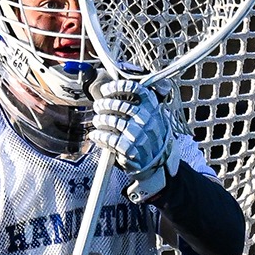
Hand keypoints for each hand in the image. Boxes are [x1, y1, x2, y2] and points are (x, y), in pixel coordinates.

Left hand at [90, 80, 176, 200]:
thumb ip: (141, 107)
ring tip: (97, 121)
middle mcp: (148, 121)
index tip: (106, 89)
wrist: (158, 167)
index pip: (137, 90)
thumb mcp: (154, 120)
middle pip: (121, 105)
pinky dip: (100, 136)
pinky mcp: (130, 150)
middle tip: (98, 106)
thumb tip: (116, 94)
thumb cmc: (151, 141)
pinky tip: (96, 136)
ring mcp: (139, 136)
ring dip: (101, 120)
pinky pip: (110, 139)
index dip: (118, 87)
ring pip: (114, 121)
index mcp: (154, 110)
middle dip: (105, 104)